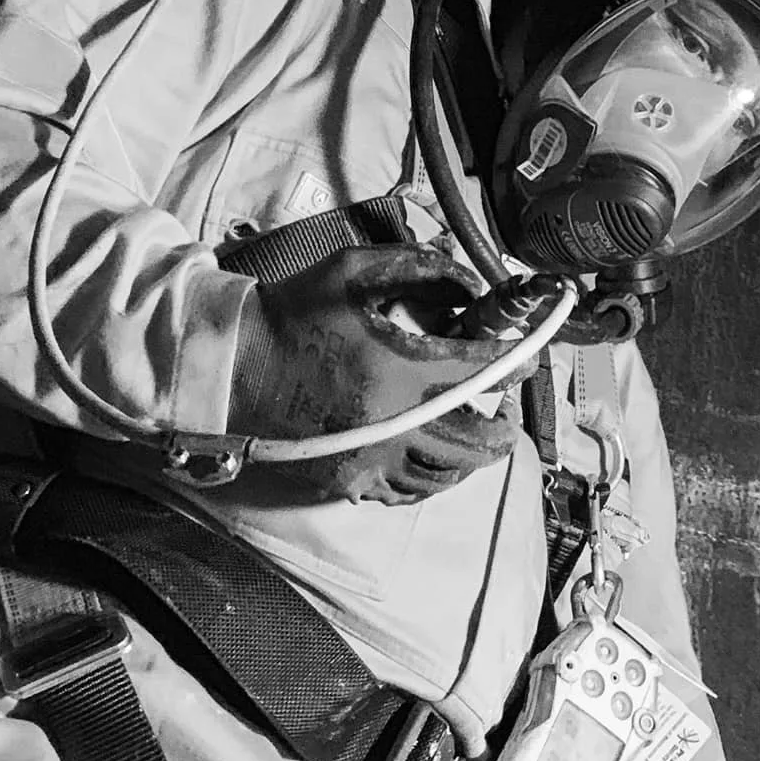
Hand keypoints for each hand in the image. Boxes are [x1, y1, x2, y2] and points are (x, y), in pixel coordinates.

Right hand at [229, 245, 522, 503]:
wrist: (233, 364)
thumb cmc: (293, 312)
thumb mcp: (353, 270)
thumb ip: (418, 268)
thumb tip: (469, 285)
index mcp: (398, 370)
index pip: (479, 373)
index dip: (512, 364)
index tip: (526, 361)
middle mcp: (391, 424)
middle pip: (474, 445)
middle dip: (501, 431)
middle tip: (505, 413)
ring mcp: (369, 460)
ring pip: (443, 476)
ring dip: (469, 458)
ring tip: (474, 438)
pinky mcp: (347, 481)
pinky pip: (405, 492)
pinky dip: (430, 477)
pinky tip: (430, 457)